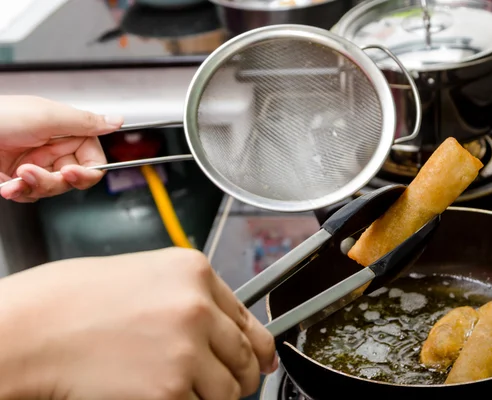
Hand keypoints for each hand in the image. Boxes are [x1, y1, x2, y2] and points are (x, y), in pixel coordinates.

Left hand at [0, 96, 123, 201]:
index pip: (93, 158)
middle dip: (55, 180)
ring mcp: (35, 165)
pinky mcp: (16, 179)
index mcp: (64, 131)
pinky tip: (7, 183)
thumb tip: (117, 121)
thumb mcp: (47, 116)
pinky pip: (31, 196)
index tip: (74, 173)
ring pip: (53, 190)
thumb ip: (85, 122)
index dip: (88, 170)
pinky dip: (20, 192)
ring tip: (16, 175)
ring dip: (34, 186)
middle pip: (74, 179)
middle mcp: (52, 149)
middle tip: (38, 173)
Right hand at [0, 248, 276, 399]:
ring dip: (211, 396)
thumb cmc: (77, 301)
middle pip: (247, 358)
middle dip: (239, 377)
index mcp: (195, 273)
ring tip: (178, 386)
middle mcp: (198, 307)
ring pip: (228, 391)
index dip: (256, 348)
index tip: (257, 361)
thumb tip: (235, 333)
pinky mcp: (168, 391)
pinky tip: (157, 393)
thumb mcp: (148, 277)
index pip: (250, 321)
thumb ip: (196, 300)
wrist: (33, 329)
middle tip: (220, 383)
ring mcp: (186, 349)